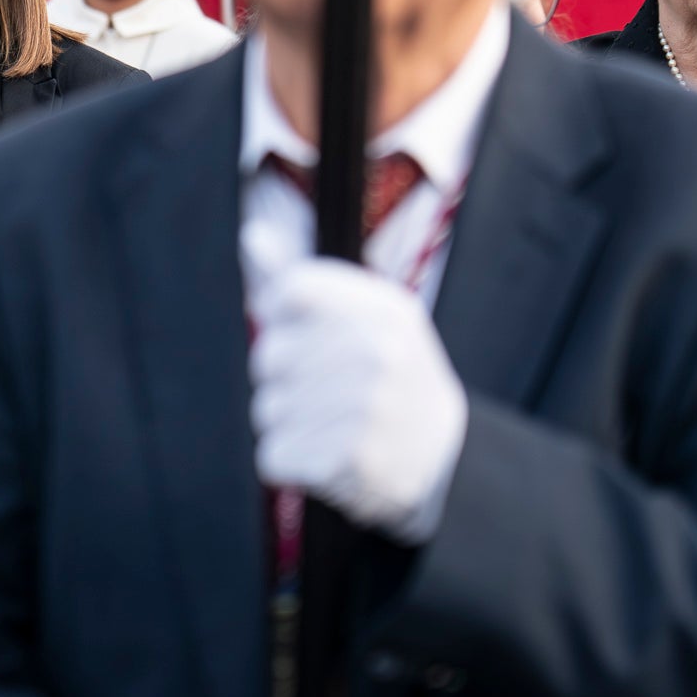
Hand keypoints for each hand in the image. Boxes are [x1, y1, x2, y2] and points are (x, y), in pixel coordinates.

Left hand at [245, 227, 467, 544]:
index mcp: (384, 309)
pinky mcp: (354, 460)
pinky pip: (274, 455)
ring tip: (328, 425)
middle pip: (269, 355)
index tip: (300, 332)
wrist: (445, 458)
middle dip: (282, 379)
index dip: (279, 315)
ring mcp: (369, 407)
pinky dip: (289, 461)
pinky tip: (325, 456)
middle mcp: (380, 352)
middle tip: (323, 391)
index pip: (292, 291)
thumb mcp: (364, 316)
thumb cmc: (388, 375)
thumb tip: (251, 235)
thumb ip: (301, 278)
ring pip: (267, 408)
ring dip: (286, 422)